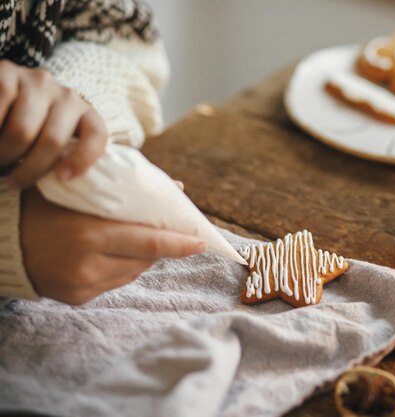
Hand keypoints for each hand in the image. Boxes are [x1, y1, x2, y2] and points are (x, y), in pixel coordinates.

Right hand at [0, 60, 106, 188]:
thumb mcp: (51, 139)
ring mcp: (37, 83)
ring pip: (21, 132)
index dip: (83, 159)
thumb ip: (61, 154)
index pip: (96, 134)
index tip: (62, 178)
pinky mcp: (7, 73)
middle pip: (52, 141)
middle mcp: (66, 95)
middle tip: (13, 181)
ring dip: (4, 154)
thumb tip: (62, 183)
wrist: (0, 90)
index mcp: (84, 113)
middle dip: (29, 169)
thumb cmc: (30, 126)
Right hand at [20, 188, 205, 304]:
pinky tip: (110, 256)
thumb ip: (128, 189)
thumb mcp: (82, 190)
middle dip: (163, 248)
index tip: (201, 242)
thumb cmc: (44, 206)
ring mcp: (83, 286)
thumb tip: (177, 186)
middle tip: (177, 238)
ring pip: (132, 273)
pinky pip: (113, 284)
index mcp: (91, 235)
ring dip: (141, 259)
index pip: (150, 243)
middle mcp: (89, 265)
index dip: (179, 244)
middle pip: (145, 260)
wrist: (2, 242)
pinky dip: (120, 270)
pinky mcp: (77, 299)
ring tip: (133, 240)